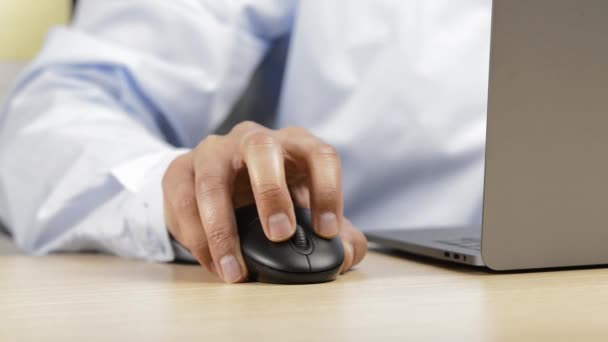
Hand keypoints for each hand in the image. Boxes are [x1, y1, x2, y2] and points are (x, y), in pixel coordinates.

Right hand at [162, 121, 367, 282]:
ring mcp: (214, 152)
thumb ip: (337, 236)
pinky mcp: (180, 170)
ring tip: (235, 270)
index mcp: (294, 146)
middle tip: (279, 234)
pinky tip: (213, 262)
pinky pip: (182, 200)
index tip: (327, 230)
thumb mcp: (307, 214)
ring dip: (222, 227)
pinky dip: (197, 236)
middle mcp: (254, 140)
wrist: (218, 192)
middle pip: (263, 148)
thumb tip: (346, 254)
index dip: (328, 189)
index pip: (319, 154)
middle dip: (271, 192)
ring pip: (212, 177)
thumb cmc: (272, 201)